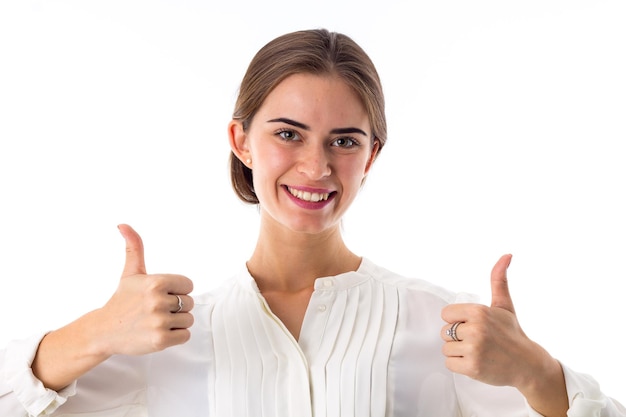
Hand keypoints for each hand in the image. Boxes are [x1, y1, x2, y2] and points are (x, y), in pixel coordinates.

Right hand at [98, 224, 194, 355]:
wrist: (104, 331)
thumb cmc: (122, 300)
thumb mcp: (130, 273)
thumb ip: (134, 247)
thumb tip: (123, 224)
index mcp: (155, 282)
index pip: (188, 285)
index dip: (178, 290)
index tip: (161, 294)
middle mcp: (158, 301)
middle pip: (190, 303)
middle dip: (176, 307)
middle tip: (155, 310)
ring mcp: (159, 322)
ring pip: (188, 319)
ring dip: (176, 322)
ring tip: (156, 321)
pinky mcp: (160, 340)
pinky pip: (185, 335)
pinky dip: (176, 336)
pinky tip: (158, 332)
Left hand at [440, 254, 544, 387]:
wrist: (528, 365)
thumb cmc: (512, 333)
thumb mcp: (504, 305)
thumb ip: (499, 280)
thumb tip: (506, 255)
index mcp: (479, 312)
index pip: (446, 314)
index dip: (457, 321)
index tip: (472, 326)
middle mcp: (476, 329)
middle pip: (445, 332)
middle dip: (458, 337)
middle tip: (478, 341)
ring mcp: (474, 349)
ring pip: (446, 348)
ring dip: (458, 352)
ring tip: (478, 352)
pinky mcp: (472, 368)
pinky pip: (449, 364)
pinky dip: (459, 366)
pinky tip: (475, 362)